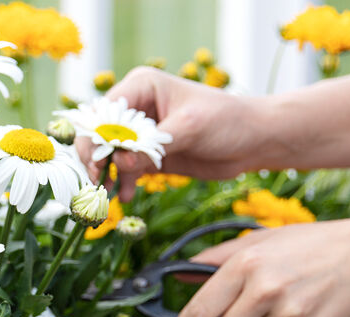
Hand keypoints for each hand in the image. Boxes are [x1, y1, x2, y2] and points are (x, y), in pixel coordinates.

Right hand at [75, 67, 275, 201]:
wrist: (253, 142)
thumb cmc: (227, 121)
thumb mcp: (190, 128)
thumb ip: (154, 145)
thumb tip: (121, 163)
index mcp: (141, 87)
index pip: (105, 110)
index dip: (96, 135)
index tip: (100, 162)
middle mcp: (136, 108)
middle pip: (99, 132)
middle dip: (96, 157)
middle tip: (98, 181)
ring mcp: (140, 133)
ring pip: (109, 154)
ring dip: (106, 174)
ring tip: (109, 194)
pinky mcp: (149, 156)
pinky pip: (125, 171)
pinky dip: (123, 184)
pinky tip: (126, 196)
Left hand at [171, 218, 349, 316]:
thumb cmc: (312, 244)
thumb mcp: (262, 239)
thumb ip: (216, 258)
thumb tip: (182, 276)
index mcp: (246, 263)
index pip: (198, 312)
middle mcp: (264, 291)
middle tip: (242, 315)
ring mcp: (289, 315)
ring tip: (287, 300)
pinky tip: (307, 309)